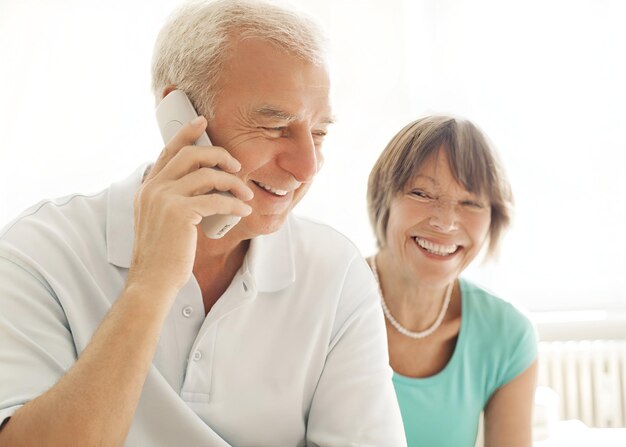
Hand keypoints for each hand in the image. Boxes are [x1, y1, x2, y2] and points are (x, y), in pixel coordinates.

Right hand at [127, 116, 253, 297]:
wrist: (152, 281)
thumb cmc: (162, 255)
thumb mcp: (159, 220)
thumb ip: (171, 199)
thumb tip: (200, 186)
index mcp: (148, 187)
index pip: (168, 151)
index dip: (187, 133)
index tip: (202, 122)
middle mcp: (153, 188)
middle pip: (191, 154)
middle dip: (219, 155)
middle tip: (236, 166)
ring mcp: (164, 198)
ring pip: (207, 174)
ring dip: (232, 182)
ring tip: (245, 194)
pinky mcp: (180, 213)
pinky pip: (217, 199)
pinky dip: (235, 204)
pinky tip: (244, 210)